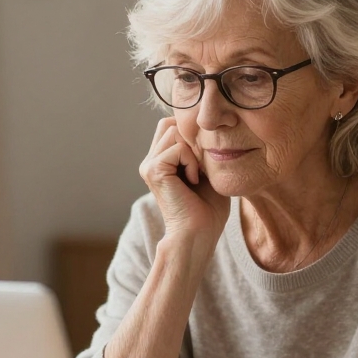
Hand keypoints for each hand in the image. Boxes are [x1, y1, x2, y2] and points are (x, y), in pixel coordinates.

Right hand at [139, 118, 229, 242]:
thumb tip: (204, 126)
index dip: (193, 136)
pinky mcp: (153, 170)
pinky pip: (177, 148)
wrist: (199, 234)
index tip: (205, 163)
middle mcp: (151, 161)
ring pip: (173, 131)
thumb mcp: (208, 172)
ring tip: (197, 175)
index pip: (172, 126)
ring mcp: (149, 165)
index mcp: (161, 161)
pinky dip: (191, 162)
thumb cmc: (209, 210)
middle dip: (191, 139)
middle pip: (169, 124)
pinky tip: (193, 181)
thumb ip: (201, 150)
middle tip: (201, 166)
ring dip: (193, 152)